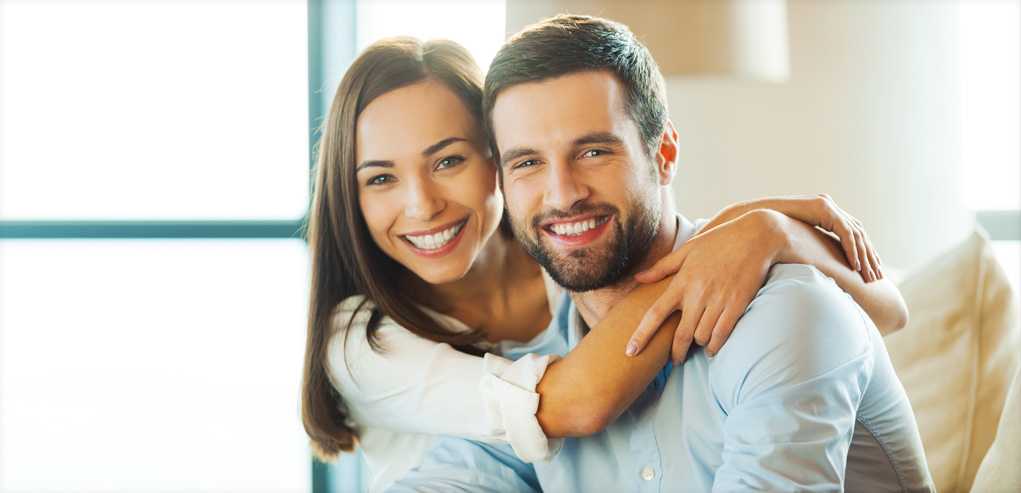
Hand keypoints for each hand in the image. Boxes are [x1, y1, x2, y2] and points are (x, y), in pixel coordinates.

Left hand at [626, 210, 782, 362]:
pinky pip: (722, 334)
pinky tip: (712, 347)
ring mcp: (718, 301)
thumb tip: (637, 278)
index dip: (641, 335)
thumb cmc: (717, 241)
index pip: (654, 314)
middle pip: (680, 335)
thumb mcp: (686, 250)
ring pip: (701, 337)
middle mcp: (697, 295)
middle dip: (676, 353)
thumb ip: (661, 268)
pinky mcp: (737, 305)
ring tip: (697, 346)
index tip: (630, 352)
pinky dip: (715, 345)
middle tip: (675, 360)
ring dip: (698, 346)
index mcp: (681, 282)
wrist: (753, 236)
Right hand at [774, 194, 882, 281]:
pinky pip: (845, 232)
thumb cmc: (771, 229)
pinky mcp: (824, 208)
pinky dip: (852, 249)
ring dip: (863, 256)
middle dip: (869, 255)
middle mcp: (830, 206)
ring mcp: (828, 205)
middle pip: (858, 232)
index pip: (852, 232)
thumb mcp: (795, 237)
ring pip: (856, 233)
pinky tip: (855, 265)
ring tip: (868, 275)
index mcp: (826, 212)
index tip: (870, 268)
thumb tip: (816, 261)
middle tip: (876, 276)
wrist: (756, 215)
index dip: (863, 250)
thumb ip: (810, 241)